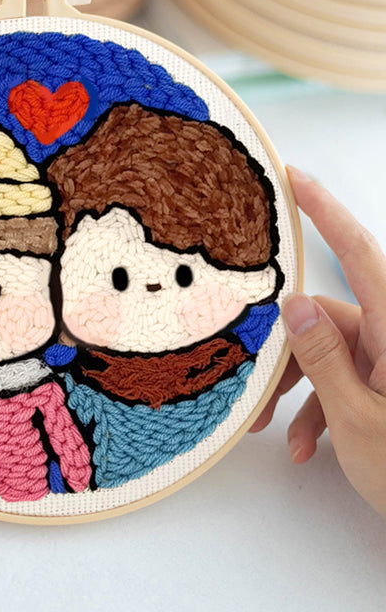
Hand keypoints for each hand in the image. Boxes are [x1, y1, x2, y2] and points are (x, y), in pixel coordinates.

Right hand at [250, 166, 385, 518]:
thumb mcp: (360, 419)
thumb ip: (324, 358)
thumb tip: (295, 304)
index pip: (358, 253)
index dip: (325, 211)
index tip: (293, 179)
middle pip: (324, 320)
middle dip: (283, 354)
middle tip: (251, 391)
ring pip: (325, 355)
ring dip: (296, 391)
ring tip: (274, 430)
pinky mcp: (382, 386)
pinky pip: (341, 381)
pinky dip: (317, 410)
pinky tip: (305, 445)